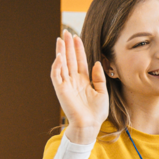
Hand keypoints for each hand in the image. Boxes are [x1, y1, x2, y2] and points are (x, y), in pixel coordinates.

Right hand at [50, 29, 108, 144]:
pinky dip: (57, 66)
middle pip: (70, 59)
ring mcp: (67, 84)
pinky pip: (57, 76)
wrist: (90, 125)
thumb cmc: (96, 112)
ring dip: (61, 52)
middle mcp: (74, 80)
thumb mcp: (102, 92)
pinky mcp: (61, 90)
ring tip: (61, 40)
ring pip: (62, 64)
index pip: (80, 61)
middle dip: (68, 46)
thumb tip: (96, 63)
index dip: (78, 49)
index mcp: (84, 80)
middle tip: (66, 32)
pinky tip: (59, 57)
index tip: (77, 37)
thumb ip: (99, 78)